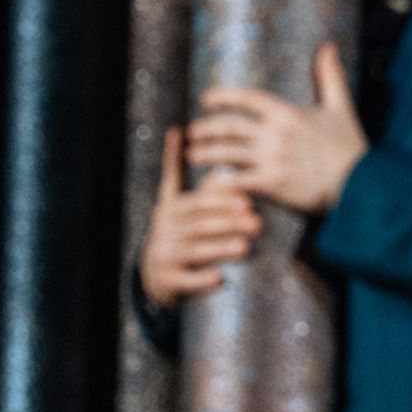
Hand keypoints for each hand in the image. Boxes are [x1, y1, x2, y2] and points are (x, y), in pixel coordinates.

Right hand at [139, 85, 266, 302]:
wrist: (154, 276)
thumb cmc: (176, 232)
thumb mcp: (174, 201)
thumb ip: (179, 172)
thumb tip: (177, 130)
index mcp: (170, 207)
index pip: (195, 198)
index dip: (218, 197)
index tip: (245, 196)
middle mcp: (165, 229)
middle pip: (199, 223)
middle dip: (229, 222)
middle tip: (256, 222)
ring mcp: (165, 255)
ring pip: (195, 251)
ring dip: (220, 249)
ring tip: (245, 248)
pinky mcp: (167, 280)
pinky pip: (187, 281)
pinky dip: (203, 281)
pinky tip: (221, 279)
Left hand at [205, 41, 370, 215]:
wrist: (360, 184)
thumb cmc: (350, 148)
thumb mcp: (341, 107)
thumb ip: (330, 76)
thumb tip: (328, 46)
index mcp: (287, 113)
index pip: (246, 98)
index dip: (222, 96)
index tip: (206, 98)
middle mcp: (275, 134)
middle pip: (230, 126)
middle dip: (207, 128)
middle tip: (192, 131)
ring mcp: (272, 159)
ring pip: (228, 153)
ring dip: (206, 153)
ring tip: (191, 154)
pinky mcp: (273, 183)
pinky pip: (238, 181)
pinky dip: (221, 182)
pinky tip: (208, 184)